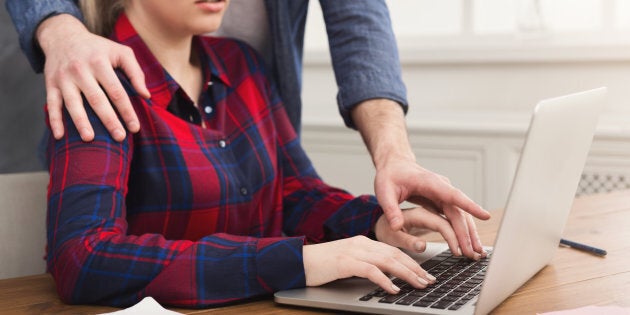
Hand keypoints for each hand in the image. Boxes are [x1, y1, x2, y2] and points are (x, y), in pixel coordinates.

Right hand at [36, 14, 149, 141]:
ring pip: (73, 103)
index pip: (116, 91)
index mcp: (100, 62)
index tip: (135, 127)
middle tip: (120, 137)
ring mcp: (64, 78)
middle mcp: (80, 70)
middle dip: (109, 120)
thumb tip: (146, 96)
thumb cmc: (98, 48)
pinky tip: (60, 135)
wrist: (63, 36)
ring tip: (90, 139)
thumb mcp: (120, 51)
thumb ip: (136, 72)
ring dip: (81, 122)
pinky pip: (52, 104)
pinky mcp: (51, 84)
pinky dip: (54, 120)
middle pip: (97, 99)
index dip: (126, 110)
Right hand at [303, 236, 435, 293]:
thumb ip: (365, 265)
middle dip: (415, 268)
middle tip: (429, 281)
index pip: (393, 250)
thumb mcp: (347, 263)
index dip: (411, 262)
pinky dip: (384, 280)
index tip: (425, 274)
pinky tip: (394, 289)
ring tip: (419, 284)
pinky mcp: (345, 262)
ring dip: (406, 274)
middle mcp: (361, 243)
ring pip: (387, 261)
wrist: (298, 261)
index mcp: (362, 242)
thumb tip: (385, 277)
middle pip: (395, 254)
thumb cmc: (321, 265)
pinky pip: (370, 270)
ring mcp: (353, 251)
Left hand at [374, 156, 489, 258]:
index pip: (453, 195)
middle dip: (467, 233)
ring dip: (469, 233)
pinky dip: (462, 230)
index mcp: (430, 183)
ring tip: (476, 252)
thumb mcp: (384, 191)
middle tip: (472, 252)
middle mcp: (441, 187)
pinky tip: (467, 243)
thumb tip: (396, 226)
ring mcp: (444, 194)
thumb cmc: (390, 176)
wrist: (394, 165)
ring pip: (461, 215)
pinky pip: (455, 216)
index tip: (485, 216)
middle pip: (459, 212)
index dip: (469, 206)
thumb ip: (391, 209)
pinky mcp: (443, 201)